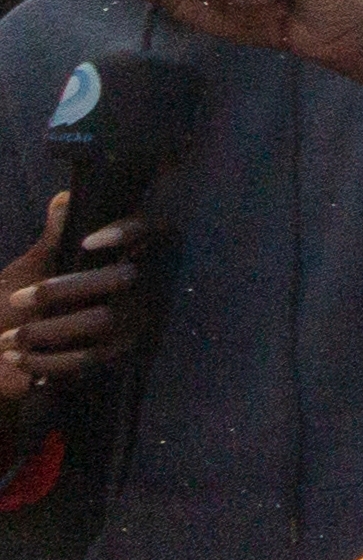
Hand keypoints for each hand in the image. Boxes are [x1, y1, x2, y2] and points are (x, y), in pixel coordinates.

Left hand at [0, 187, 145, 394]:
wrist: (3, 354)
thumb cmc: (20, 303)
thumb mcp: (35, 266)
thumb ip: (54, 237)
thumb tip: (65, 198)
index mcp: (120, 258)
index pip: (151, 230)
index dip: (129, 231)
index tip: (87, 242)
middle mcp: (137, 288)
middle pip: (121, 279)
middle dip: (65, 288)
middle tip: (16, 299)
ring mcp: (131, 324)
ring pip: (103, 320)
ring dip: (48, 330)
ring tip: (6, 340)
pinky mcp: (113, 358)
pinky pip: (89, 358)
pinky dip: (47, 361)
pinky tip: (15, 358)